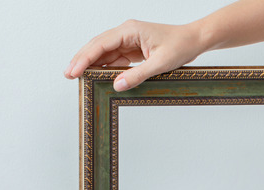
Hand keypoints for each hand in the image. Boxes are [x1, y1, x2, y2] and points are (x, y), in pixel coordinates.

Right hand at [64, 20, 205, 90]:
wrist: (194, 40)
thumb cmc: (180, 46)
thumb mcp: (160, 64)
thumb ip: (138, 75)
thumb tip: (117, 85)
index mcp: (130, 30)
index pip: (101, 44)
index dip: (85, 58)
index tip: (73, 70)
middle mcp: (126, 33)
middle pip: (98, 46)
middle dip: (82, 60)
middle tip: (69, 75)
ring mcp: (128, 40)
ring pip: (104, 52)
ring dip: (92, 64)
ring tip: (79, 78)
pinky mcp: (133, 48)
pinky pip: (115, 58)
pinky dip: (105, 67)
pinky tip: (97, 76)